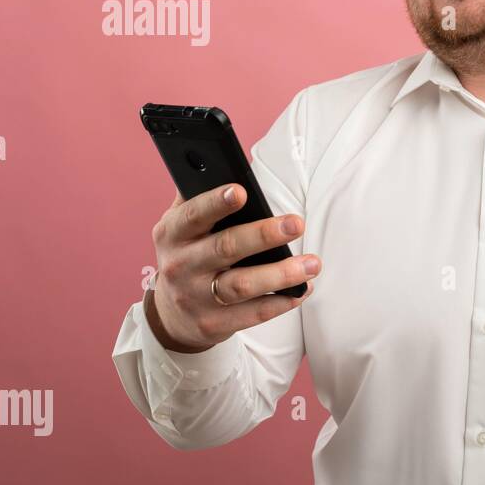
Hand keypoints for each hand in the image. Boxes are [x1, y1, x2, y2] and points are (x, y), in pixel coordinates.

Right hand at [145, 183, 320, 353]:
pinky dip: (279, 303)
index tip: (241, 191)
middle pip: (225, 248)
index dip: (215, 203)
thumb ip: (197, 197)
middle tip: (297, 224)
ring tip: (312, 263)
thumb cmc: (188, 255)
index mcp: (173, 233)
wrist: (171, 314)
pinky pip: (251, 314)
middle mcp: (180, 265)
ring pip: (241, 285)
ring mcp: (195, 297)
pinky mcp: (212, 324)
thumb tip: (219, 161)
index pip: (193, 215)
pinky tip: (301, 290)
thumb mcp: (181, 227)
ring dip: (280, 274)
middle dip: (263, 235)